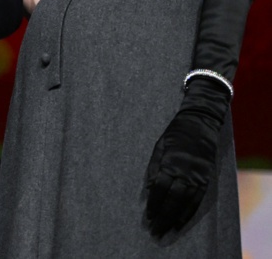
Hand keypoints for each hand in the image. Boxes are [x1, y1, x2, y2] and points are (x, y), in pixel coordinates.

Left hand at [145, 89, 225, 235]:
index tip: (147, 217)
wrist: (200, 123)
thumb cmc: (174, 134)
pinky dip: (189, 212)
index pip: (160, 189)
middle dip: (163, 217)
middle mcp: (186, 172)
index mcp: (171, 163)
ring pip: (186, 203)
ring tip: (166, 231)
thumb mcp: (158, 147)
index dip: (153, 205)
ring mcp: (199, 176)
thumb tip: (147, 191)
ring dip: (175, 218)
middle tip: (154, 231)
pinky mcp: (207, 178)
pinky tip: (181, 222)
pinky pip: (198, 200)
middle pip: (173, 200)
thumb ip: (153, 169)